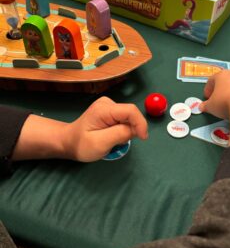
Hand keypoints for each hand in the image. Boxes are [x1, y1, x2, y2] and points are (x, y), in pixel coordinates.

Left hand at [13, 97, 147, 161]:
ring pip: (128, 117)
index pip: (130, 110)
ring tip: (112, 139)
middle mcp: (107, 103)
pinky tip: (111, 135)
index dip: (140, 123)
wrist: (69, 141)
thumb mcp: (100, 143)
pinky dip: (122, 129)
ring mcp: (108, 105)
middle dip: (131, 129)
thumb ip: (120, 134)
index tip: (143, 138)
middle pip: (130, 114)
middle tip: (118, 142)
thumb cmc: (82, 145)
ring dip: (126, 130)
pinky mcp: (110, 110)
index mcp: (103, 109)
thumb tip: (137, 129)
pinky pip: (124, 119)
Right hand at [199, 70, 229, 119]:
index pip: (211, 80)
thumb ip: (205, 105)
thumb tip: (202, 107)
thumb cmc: (225, 102)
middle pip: (225, 80)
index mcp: (221, 75)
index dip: (207, 89)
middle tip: (217, 98)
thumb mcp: (211, 106)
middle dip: (220, 89)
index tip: (207, 98)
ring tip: (228, 102)